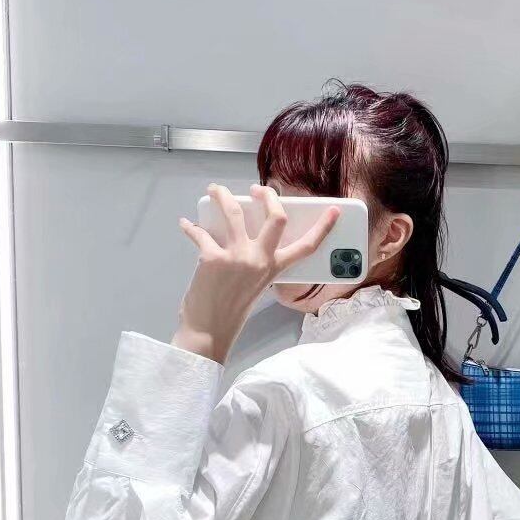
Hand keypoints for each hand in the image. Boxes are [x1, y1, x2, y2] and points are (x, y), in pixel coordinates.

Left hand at [172, 182, 339, 363]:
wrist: (208, 331)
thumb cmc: (231, 312)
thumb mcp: (256, 286)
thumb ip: (257, 263)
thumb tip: (245, 235)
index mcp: (275, 270)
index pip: (306, 247)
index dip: (323, 227)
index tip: (333, 211)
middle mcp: (260, 261)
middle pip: (276, 218)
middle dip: (267, 196)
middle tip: (256, 189)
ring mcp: (238, 257)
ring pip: (234, 212)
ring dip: (222, 196)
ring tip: (215, 190)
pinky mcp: (213, 257)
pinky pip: (201, 232)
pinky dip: (191, 227)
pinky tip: (186, 224)